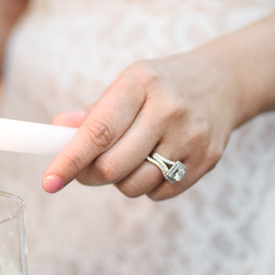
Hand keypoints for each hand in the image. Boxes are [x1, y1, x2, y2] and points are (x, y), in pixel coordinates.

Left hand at [42, 52, 240, 199]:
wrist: (224, 82)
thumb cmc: (161, 86)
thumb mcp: (126, 84)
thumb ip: (93, 112)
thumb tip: (57, 129)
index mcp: (139, 86)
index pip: (98, 131)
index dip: (70, 159)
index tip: (49, 181)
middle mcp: (168, 110)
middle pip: (113, 166)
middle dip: (90, 174)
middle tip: (86, 168)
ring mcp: (191, 137)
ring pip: (134, 185)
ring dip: (119, 181)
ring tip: (127, 158)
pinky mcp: (207, 160)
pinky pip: (159, 193)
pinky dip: (146, 186)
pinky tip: (153, 162)